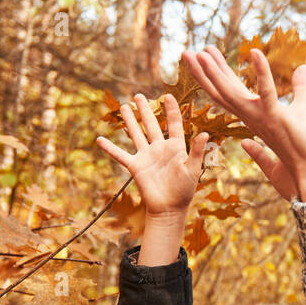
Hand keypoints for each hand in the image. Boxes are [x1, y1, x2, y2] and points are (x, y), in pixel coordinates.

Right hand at [95, 93, 207, 264]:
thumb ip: (196, 151)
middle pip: (151, 124)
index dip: (171, 110)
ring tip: (124, 106)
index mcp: (175, 147)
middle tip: (138, 95)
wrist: (169, 209)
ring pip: (136, 134)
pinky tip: (100, 139)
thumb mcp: (192, 169)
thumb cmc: (184, 191)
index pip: (173, 124)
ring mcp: (146, 156)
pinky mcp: (136, 167)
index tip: (167, 95)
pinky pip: (120, 155)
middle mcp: (160, 149)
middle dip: (145, 110)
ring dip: (130, 121)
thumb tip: (205, 134)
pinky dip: (110, 148)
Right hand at [182, 46, 305, 201]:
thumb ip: (301, 90)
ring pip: (232, 93)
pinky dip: (262, 72)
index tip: (204, 55)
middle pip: (222, 91)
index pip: (230, 92)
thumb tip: (303, 70)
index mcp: (253, 117)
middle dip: (204, 72)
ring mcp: (261, 117)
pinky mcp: (277, 117)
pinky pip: (267, 92)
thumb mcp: (303, 111)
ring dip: (217, 71)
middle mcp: (251, 117)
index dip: (216, 74)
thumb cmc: (304, 150)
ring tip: (204, 51)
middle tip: (188, 52)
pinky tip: (255, 52)